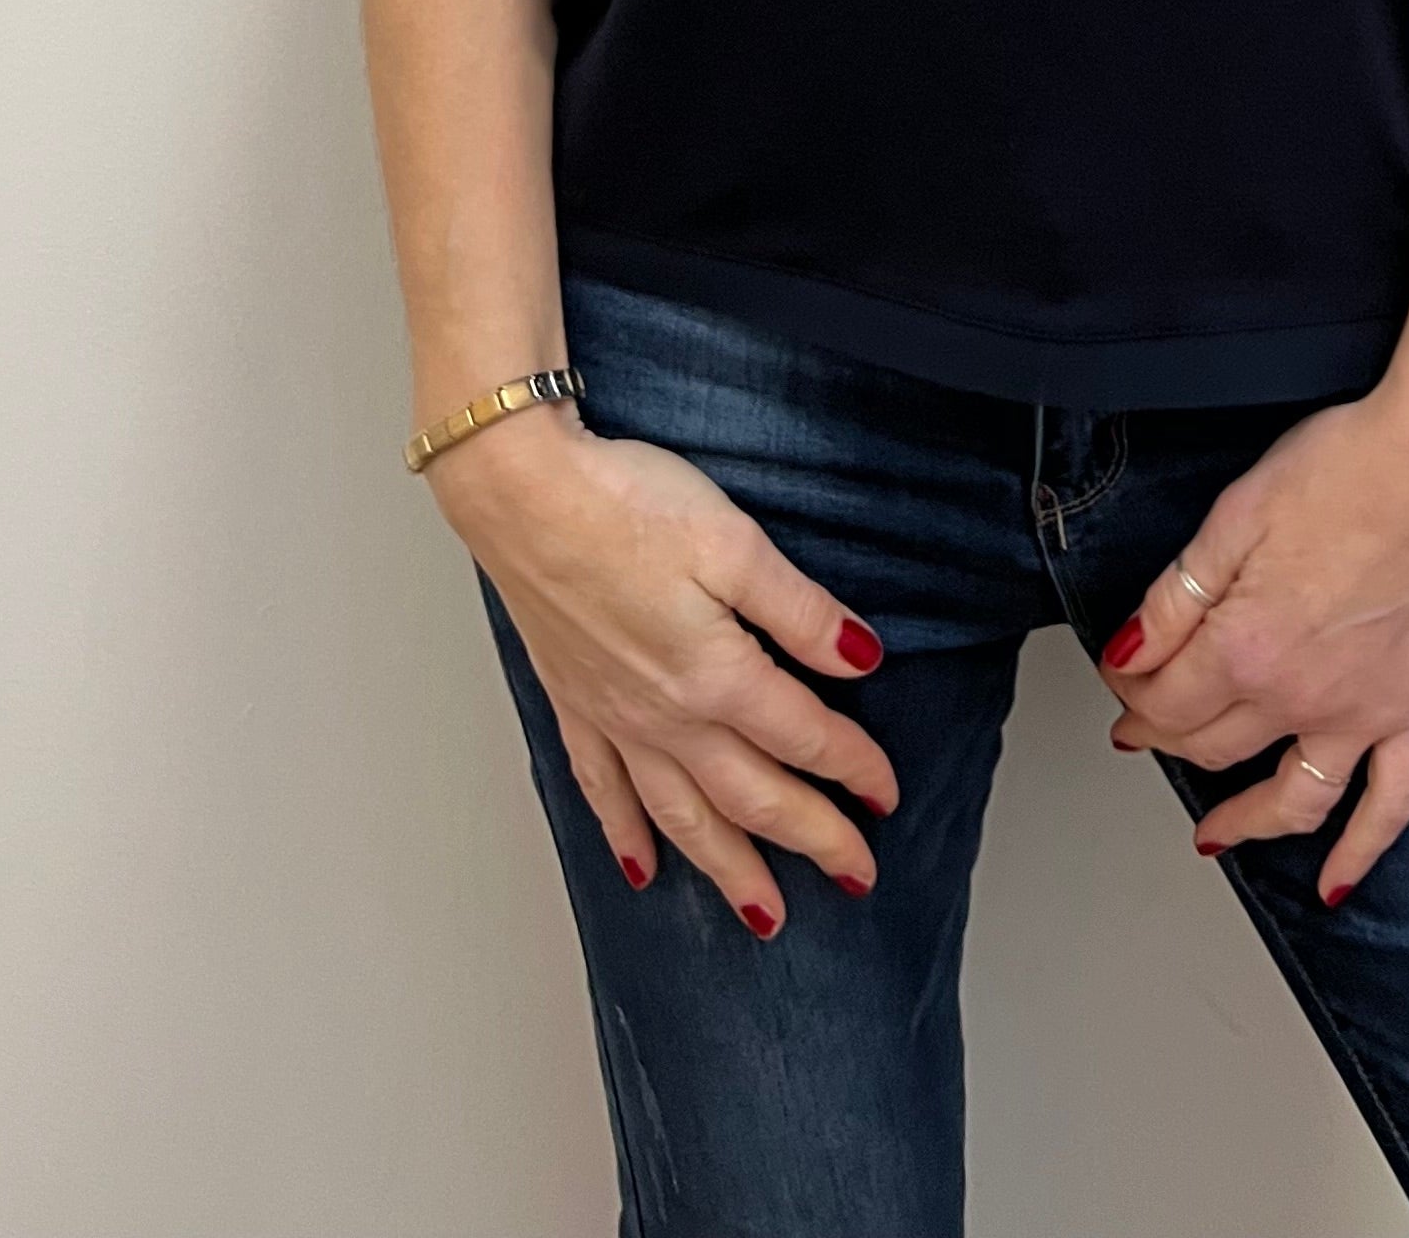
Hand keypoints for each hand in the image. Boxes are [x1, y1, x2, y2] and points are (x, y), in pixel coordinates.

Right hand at [425, 404, 898, 940]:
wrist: (522, 496)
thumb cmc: (627, 505)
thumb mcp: (736, 543)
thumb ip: (799, 610)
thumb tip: (863, 659)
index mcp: (717, 676)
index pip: (804, 738)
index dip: (853, 768)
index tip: (886, 796)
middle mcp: (667, 717)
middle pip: (752, 797)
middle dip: (810, 839)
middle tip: (856, 877)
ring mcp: (615, 719)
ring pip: (682, 817)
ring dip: (728, 868)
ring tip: (764, 913)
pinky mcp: (573, 704)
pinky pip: (604, 792)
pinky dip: (626, 837)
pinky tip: (640, 869)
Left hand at [1095, 383, 1408, 901]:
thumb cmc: (1349, 465)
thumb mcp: (1234, 515)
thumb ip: (1175, 598)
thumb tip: (1127, 652)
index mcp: (1247, 646)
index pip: (1164, 698)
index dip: (1131, 688)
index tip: (1121, 674)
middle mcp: (1303, 697)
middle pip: (1213, 744)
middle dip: (1168, 734)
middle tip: (1147, 721)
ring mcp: (1365, 712)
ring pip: (1291, 797)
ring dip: (1244, 820)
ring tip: (1213, 832)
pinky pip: (1392, 802)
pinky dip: (1361, 851)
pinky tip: (1335, 882)